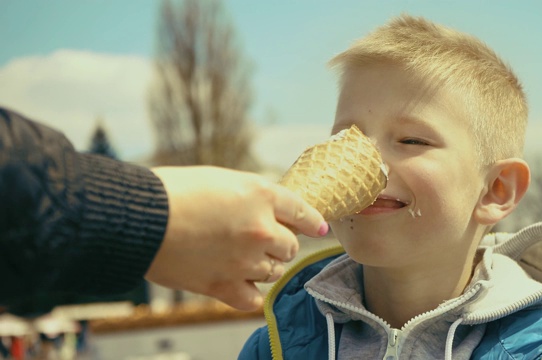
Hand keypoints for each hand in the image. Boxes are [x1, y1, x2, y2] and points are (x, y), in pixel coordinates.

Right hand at [145, 166, 327, 310]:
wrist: (139, 216)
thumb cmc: (172, 191)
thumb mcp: (220, 179)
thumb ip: (249, 196)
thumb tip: (265, 212)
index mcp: (261, 194)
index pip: (301, 210)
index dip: (312, 221)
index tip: (319, 228)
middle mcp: (260, 228)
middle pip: (289, 246)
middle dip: (279, 244)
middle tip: (260, 241)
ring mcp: (244, 260)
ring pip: (274, 271)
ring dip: (263, 266)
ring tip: (242, 259)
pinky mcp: (223, 286)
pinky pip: (253, 300)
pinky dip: (250, 294)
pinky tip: (242, 286)